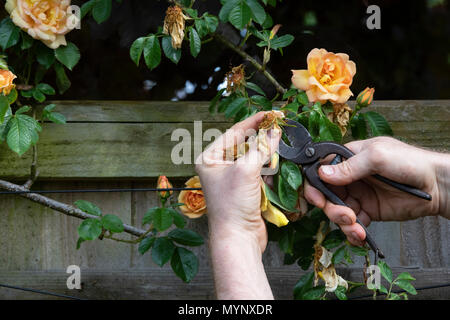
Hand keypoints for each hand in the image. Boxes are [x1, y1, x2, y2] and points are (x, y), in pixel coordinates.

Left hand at [195, 111, 280, 251]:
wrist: (238, 237)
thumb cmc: (232, 205)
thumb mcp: (246, 170)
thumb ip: (262, 147)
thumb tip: (275, 130)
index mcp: (209, 158)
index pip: (234, 132)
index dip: (254, 122)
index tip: (272, 114)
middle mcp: (218, 166)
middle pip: (244, 143)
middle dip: (262, 136)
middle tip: (279, 124)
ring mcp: (232, 177)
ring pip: (254, 156)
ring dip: (267, 152)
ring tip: (280, 141)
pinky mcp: (245, 188)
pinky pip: (259, 170)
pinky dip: (269, 167)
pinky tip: (276, 163)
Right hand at [304, 136, 448, 245]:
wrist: (436, 186)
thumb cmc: (410, 162)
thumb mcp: (378, 157)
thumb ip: (350, 166)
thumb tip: (323, 174)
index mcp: (349, 158)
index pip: (321, 169)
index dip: (315, 185)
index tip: (317, 198)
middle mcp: (350, 177)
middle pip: (326, 194)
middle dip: (330, 208)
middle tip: (344, 215)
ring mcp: (358, 195)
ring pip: (337, 211)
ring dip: (342, 222)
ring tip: (356, 227)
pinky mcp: (368, 212)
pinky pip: (352, 224)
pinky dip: (352, 233)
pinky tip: (360, 235)